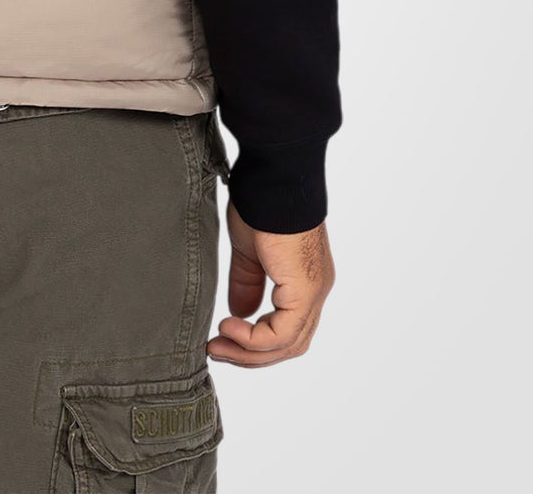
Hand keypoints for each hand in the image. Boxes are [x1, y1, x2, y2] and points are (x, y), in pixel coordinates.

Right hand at [206, 200, 334, 367]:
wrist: (274, 178)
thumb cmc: (261, 201)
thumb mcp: (249, 250)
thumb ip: (247, 282)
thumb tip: (240, 313)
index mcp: (304, 279)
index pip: (286, 328)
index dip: (254, 340)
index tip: (222, 337)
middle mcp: (315, 290)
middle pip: (289, 343)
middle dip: (250, 354)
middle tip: (217, 351)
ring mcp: (314, 291)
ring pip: (288, 344)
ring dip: (249, 352)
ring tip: (218, 345)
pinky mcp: (305, 290)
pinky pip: (283, 333)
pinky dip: (255, 339)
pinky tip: (229, 328)